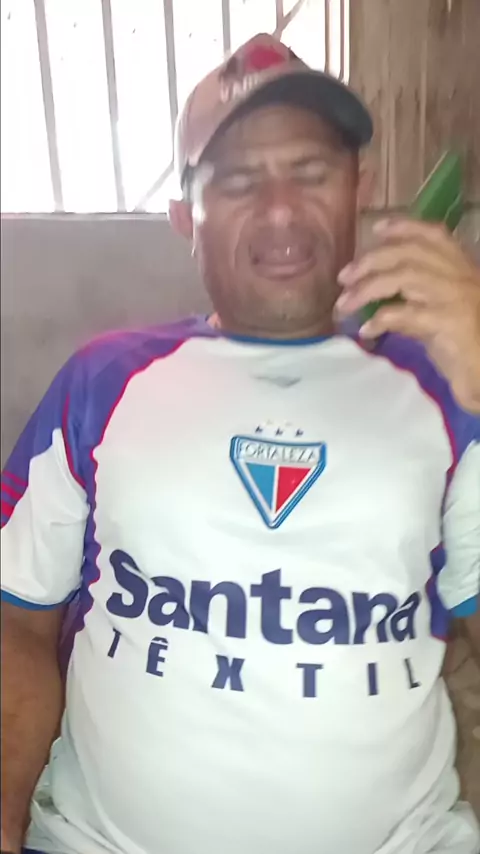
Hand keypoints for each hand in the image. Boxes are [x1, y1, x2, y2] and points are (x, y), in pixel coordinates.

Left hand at [336, 218, 479, 413]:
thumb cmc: (467, 351)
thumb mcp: (441, 318)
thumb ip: (416, 302)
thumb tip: (377, 298)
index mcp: (465, 271)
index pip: (435, 236)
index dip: (405, 227)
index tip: (376, 229)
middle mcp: (463, 278)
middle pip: (411, 254)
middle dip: (372, 260)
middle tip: (344, 277)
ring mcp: (456, 299)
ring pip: (405, 276)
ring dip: (368, 288)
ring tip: (345, 305)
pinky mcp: (449, 324)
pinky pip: (406, 313)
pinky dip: (381, 319)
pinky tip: (366, 330)